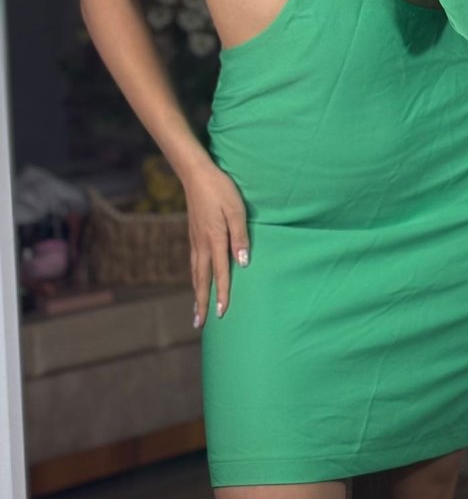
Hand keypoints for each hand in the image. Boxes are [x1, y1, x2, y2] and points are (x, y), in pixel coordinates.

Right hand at [184, 160, 250, 328]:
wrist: (196, 174)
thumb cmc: (221, 189)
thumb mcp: (237, 209)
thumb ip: (240, 236)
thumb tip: (243, 263)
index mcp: (215, 239)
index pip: (221, 273)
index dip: (223, 294)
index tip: (223, 313)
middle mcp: (202, 243)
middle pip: (202, 279)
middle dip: (203, 302)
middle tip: (200, 324)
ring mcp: (195, 239)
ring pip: (195, 272)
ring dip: (196, 293)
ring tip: (197, 310)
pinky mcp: (193, 234)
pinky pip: (193, 262)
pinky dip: (194, 277)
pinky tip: (196, 281)